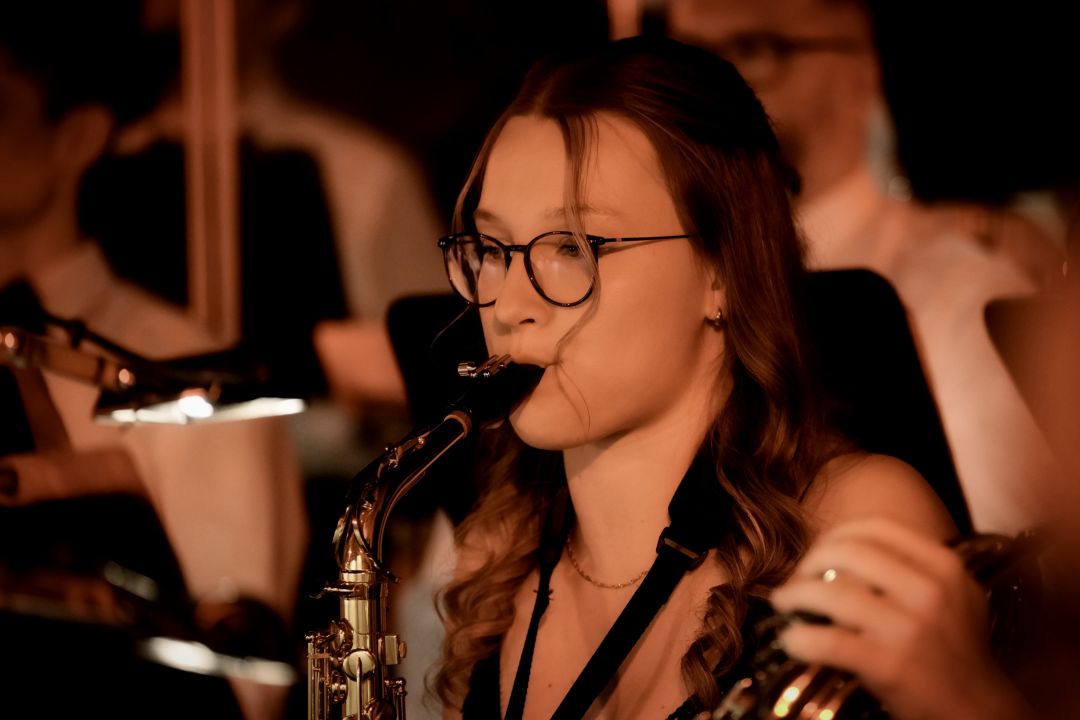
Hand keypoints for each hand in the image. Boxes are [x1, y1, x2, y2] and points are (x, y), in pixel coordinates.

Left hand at [769, 518, 1030, 719]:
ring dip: (795, 595)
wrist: (980, 710)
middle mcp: (930, 590)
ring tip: (784, 603)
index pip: (874, 527)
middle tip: (797, 579)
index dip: (835, 535)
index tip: (818, 552)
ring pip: (831, 593)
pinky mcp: (891, 664)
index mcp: (944, 565)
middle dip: (810, 562)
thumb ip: (910, 565)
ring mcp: (910, 627)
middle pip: (847, 552)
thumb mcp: (951, 594)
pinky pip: (828, 641)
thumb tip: (842, 545)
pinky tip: (791, 640)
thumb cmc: (955, 650)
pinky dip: (799, 638)